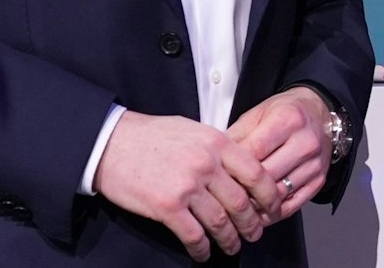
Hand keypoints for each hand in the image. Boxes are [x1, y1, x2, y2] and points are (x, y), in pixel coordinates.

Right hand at [93, 111, 278, 262]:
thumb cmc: (151, 136)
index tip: (273, 208)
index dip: (269, 196)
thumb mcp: (194, 130)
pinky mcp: (166, 206)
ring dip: (230, 239)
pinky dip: (201, 248)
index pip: (256, 174)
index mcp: (218, 143)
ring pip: (220, 221)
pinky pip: (193, 235)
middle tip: (255, 233)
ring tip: (233, 246)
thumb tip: (240, 168)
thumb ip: (219, 148)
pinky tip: (203, 253)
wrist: (110, 143)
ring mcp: (187, 186)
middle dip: (252, 223)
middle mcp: (207, 164)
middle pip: (241, 202)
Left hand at [228, 87, 333, 222]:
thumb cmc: (285, 113)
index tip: (216, 175)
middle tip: (222, 195)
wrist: (319, 113)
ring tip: (237, 207)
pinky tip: (257, 212)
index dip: (232, 166)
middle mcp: (306, 142)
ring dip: (255, 205)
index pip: (254, 152)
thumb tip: (214, 161)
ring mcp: (315, 164)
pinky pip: (293, 205)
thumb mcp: (257, 113)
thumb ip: (236, 136)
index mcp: (288, 120)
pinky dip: (272, 213)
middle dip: (241, 188)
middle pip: (266, 176)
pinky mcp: (319, 180)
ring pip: (278, 194)